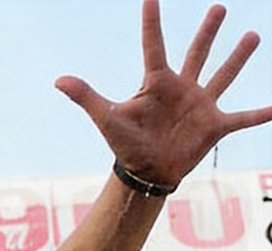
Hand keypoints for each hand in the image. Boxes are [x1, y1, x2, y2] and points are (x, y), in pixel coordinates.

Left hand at [55, 0, 271, 186]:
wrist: (145, 174)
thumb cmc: (125, 146)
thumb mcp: (108, 118)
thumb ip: (87, 97)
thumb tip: (59, 79)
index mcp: (156, 83)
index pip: (153, 45)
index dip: (151, 21)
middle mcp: (181, 89)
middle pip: (197, 53)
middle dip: (208, 31)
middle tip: (218, 8)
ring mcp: (200, 105)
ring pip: (223, 75)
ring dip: (238, 57)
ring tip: (252, 34)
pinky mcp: (215, 126)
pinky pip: (244, 117)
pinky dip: (262, 114)